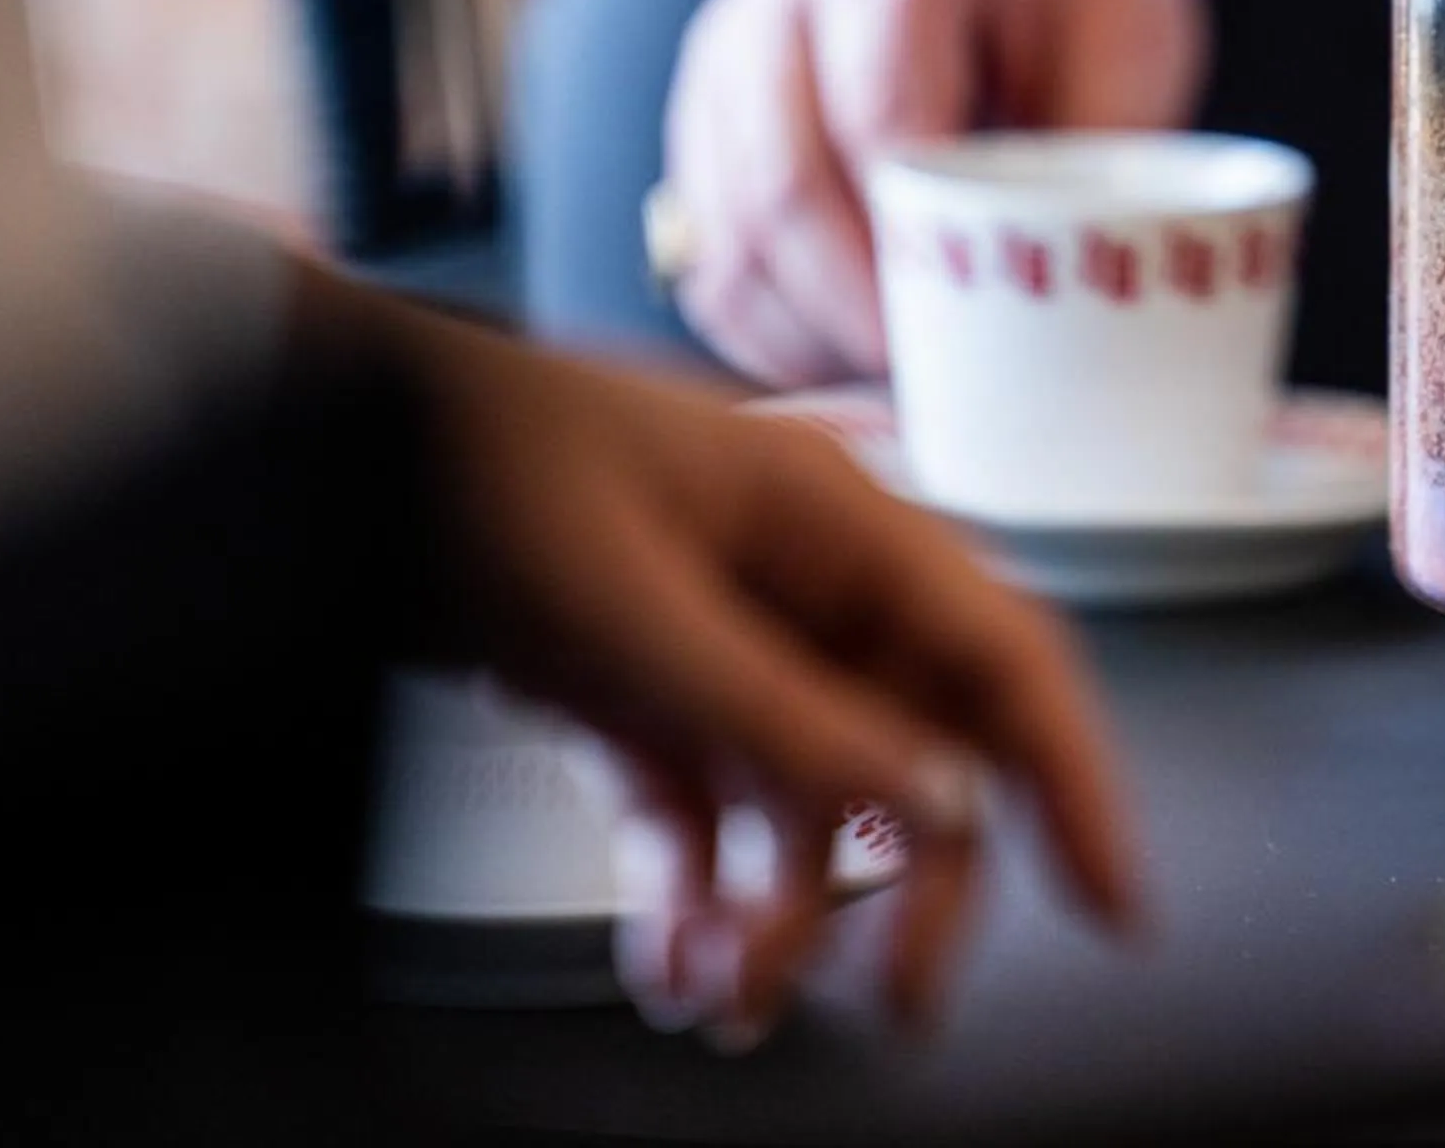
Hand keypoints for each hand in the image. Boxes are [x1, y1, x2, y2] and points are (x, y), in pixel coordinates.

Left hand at [326, 271, 1141, 1043]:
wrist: (328, 443)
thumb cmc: (480, 465)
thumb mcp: (637, 608)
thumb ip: (789, 716)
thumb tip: (937, 806)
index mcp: (844, 529)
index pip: (1009, 661)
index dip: (1079, 783)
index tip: (1116, 905)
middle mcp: (807, 588)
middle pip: (921, 757)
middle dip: (917, 890)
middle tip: (898, 1000)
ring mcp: (726, 644)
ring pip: (811, 807)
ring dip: (787, 913)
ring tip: (730, 998)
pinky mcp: (645, 694)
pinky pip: (708, 816)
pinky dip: (698, 897)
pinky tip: (669, 957)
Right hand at [666, 0, 1205, 386]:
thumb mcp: (1132, 29)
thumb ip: (1106, 147)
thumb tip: (1075, 295)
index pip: (879, 117)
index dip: (917, 243)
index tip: (973, 330)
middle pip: (778, 185)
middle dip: (853, 309)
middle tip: (933, 388)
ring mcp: (722, 60)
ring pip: (724, 231)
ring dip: (803, 331)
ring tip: (894, 387)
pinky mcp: (702, 121)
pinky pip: (705, 249)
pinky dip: (764, 325)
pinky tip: (842, 360)